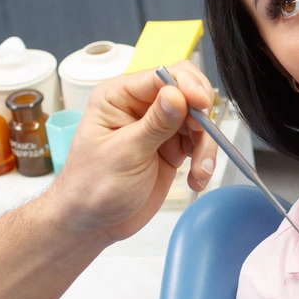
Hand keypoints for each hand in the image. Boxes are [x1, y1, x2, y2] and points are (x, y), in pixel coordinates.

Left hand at [52, 61, 217, 241]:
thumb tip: (178, 93)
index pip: (163, 76)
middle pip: (187, 93)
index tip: (202, 105)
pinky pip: (198, 143)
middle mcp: (140, 106)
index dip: (187, 86)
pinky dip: (203, 161)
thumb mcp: (125, 154)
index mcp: (119, 97)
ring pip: (197, 121)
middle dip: (200, 119)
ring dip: (205, 146)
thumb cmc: (92, 188)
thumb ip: (155, 124)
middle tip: (203, 143)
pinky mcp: (170, 148)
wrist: (93, 223)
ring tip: (200, 172)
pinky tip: (195, 179)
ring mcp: (157, 127)